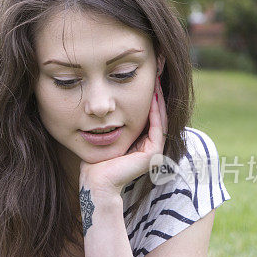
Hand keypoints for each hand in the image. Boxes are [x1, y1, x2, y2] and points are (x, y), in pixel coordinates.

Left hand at [80, 77, 167, 196]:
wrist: (95, 180)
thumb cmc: (95, 161)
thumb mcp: (107, 136)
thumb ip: (113, 125)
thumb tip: (107, 108)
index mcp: (141, 146)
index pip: (148, 118)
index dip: (149, 99)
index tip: (146, 81)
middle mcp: (150, 148)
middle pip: (157, 117)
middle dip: (156, 96)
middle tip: (156, 76)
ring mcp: (154, 152)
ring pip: (160, 120)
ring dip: (158, 100)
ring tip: (157, 82)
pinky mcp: (153, 154)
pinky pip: (157, 127)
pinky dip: (155, 112)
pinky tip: (152, 97)